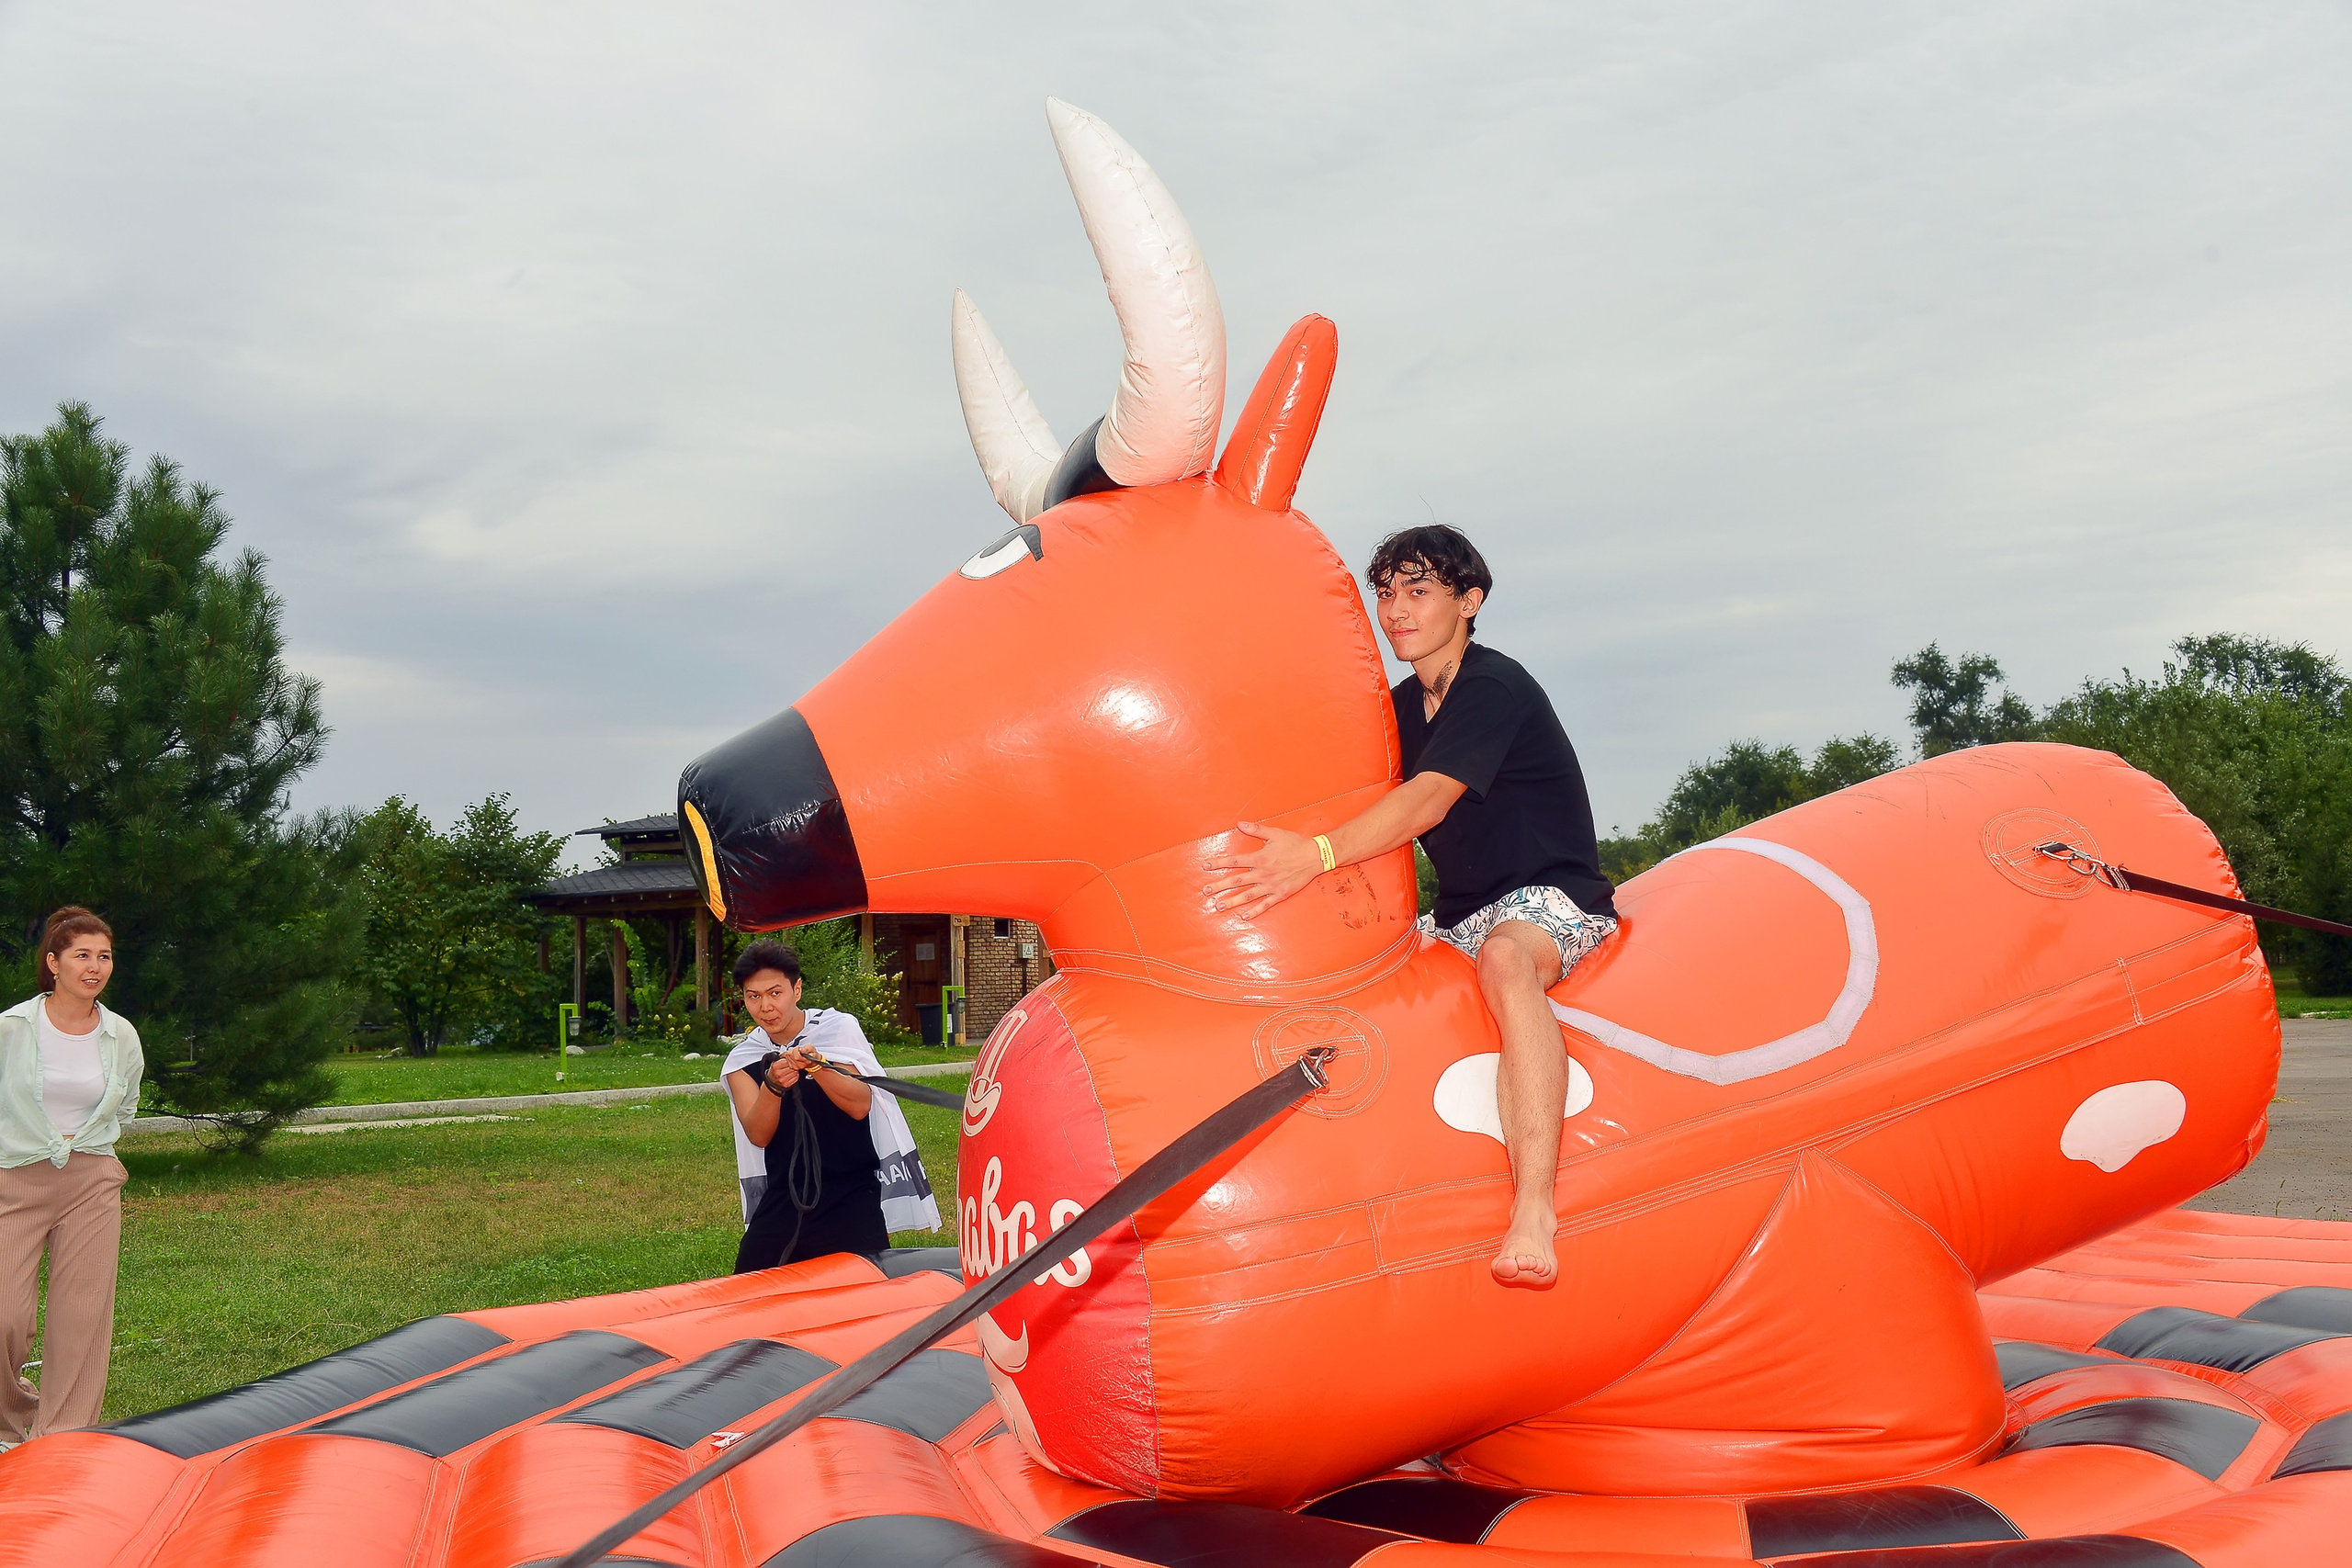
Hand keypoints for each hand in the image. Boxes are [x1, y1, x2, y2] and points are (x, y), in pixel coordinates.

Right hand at [765, 1053, 802, 1092]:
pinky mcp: (786, 1084)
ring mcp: (783, 1080)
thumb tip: (791, 1052)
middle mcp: (779, 1073)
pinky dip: (795, 1076)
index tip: (791, 1060)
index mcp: (775, 1066)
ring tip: (791, 1070)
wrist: (771, 1082)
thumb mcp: (775, 1062)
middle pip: (792, 1066)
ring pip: (795, 1072)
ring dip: (795, 1071)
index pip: (788, 1060)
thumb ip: (782, 1057)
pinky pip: (796, 1078)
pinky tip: (791, 1075)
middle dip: (794, 1065)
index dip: (791, 1060)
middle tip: (792, 1065)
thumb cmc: (774, 1071)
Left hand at [1204, 821, 1327, 921]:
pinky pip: (1265, 905)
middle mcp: (1263, 874)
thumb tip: (1240, 823)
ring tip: (1218, 906)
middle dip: (1219, 886)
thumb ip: (1256, 829)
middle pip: (1236, 881)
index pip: (1234, 861)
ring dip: (1232, 901)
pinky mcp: (1280, 894)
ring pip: (1247, 895)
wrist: (1315, 857)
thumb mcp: (1275, 833)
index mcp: (1260, 858)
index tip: (1205, 865)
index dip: (1218, 863)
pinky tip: (1243, 916)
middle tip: (1205, 891)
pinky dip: (1254, 911)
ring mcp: (1271, 886)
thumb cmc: (1295, 844)